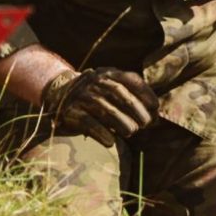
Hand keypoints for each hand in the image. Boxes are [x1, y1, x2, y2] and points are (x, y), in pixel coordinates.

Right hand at [41, 67, 159, 147]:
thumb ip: (133, 100)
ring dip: (122, 122)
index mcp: (108, 73)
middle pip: (119, 94)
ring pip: (106, 110)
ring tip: (131, 132)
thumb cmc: (96, 97)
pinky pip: (89, 123)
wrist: (59, 95)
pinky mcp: (71, 111)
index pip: (130, 80)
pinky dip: (102, 133)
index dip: (145, 93)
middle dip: (136, 110)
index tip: (155, 108)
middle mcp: (94, 81)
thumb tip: (156, 119)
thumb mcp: (112, 90)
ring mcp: (82, 96)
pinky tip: (111, 142)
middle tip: (145, 124)